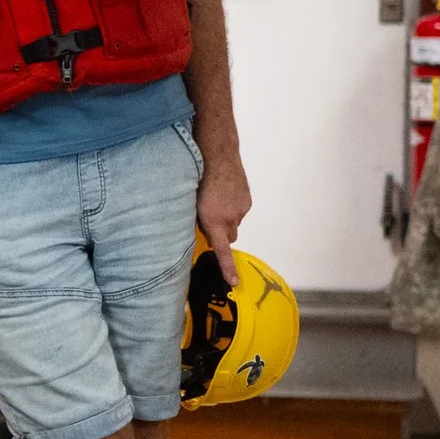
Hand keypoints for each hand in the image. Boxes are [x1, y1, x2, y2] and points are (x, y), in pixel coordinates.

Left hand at [196, 147, 251, 287]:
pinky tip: (224, 194)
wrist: (218, 156)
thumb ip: (200, 223)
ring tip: (215, 200)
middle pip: (229, 237)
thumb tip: (207, 234)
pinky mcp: (247, 201)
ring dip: (226, 218)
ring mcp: (241, 209)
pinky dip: (233, 207)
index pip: (223, 251)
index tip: (235, 282)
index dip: (228, 268)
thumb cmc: (198, 180)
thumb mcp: (192, 205)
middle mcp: (230, 219)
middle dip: (222, 234)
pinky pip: (239, 211)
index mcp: (214, 222)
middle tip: (210, 221)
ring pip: (234, 223)